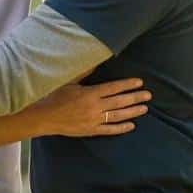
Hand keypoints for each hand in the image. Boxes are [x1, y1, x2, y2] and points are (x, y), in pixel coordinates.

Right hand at [30, 79, 149, 137]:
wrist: (44, 116)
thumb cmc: (54, 96)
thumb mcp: (69, 82)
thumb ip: (84, 73)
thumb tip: (96, 63)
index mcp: (90, 93)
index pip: (113, 87)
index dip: (127, 84)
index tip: (139, 82)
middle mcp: (94, 107)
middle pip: (119, 101)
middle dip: (135, 97)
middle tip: (148, 95)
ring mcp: (94, 120)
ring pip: (118, 115)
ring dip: (133, 112)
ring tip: (144, 108)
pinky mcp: (91, 130)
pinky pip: (109, 130)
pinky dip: (121, 128)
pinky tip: (131, 125)